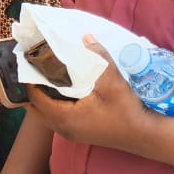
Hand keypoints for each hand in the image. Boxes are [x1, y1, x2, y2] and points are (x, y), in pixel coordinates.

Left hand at [26, 36, 150, 151]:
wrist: (144, 135)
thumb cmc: (126, 111)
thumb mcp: (113, 83)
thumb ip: (99, 58)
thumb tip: (86, 37)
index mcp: (65, 118)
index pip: (35, 98)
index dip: (29, 81)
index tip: (29, 62)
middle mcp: (63, 128)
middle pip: (35, 108)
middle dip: (32, 89)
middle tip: (34, 67)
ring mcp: (70, 133)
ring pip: (45, 114)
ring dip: (42, 96)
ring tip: (45, 74)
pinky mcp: (78, 133)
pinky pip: (56, 117)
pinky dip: (52, 103)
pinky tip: (60, 88)